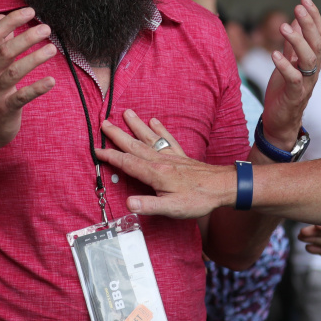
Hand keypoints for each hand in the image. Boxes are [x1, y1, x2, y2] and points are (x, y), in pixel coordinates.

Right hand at [0, 7, 56, 149]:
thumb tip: (2, 17)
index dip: (12, 20)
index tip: (30, 10)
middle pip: (5, 51)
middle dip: (26, 37)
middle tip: (46, 28)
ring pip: (14, 72)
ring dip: (34, 59)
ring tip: (52, 49)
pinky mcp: (6, 109)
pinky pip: (22, 97)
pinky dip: (37, 88)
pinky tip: (51, 81)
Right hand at [94, 119, 231, 218]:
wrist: (223, 186)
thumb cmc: (198, 199)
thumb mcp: (172, 208)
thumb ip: (149, 205)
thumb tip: (129, 203)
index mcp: (155, 173)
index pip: (127, 163)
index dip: (111, 157)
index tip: (96, 149)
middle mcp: (161, 161)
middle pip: (135, 145)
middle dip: (118, 135)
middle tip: (104, 123)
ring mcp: (171, 156)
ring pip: (149, 138)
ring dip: (136, 126)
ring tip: (126, 112)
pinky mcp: (181, 156)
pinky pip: (167, 139)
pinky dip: (159, 129)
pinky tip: (153, 121)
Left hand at [260, 0, 320, 145]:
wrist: (280, 122)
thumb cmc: (284, 91)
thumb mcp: (287, 62)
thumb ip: (292, 44)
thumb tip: (294, 20)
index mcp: (312, 60)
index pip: (318, 34)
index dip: (313, 16)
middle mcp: (313, 70)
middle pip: (316, 43)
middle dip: (309, 23)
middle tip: (298, 6)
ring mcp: (305, 83)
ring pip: (309, 59)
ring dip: (297, 41)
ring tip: (283, 27)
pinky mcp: (294, 95)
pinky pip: (293, 79)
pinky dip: (285, 66)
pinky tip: (274, 54)